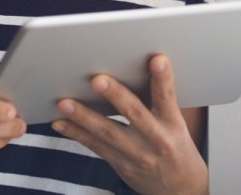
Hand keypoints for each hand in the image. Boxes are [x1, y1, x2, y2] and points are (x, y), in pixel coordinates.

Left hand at [51, 55, 208, 194]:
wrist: (180, 188)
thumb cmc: (176, 147)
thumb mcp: (176, 125)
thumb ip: (158, 102)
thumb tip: (133, 70)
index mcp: (172, 124)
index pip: (168, 98)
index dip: (163, 79)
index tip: (157, 60)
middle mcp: (155, 139)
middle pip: (135, 114)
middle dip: (115, 96)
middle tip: (97, 79)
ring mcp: (137, 154)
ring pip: (108, 133)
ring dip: (84, 117)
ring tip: (64, 103)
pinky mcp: (120, 164)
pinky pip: (95, 147)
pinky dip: (76, 134)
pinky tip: (60, 123)